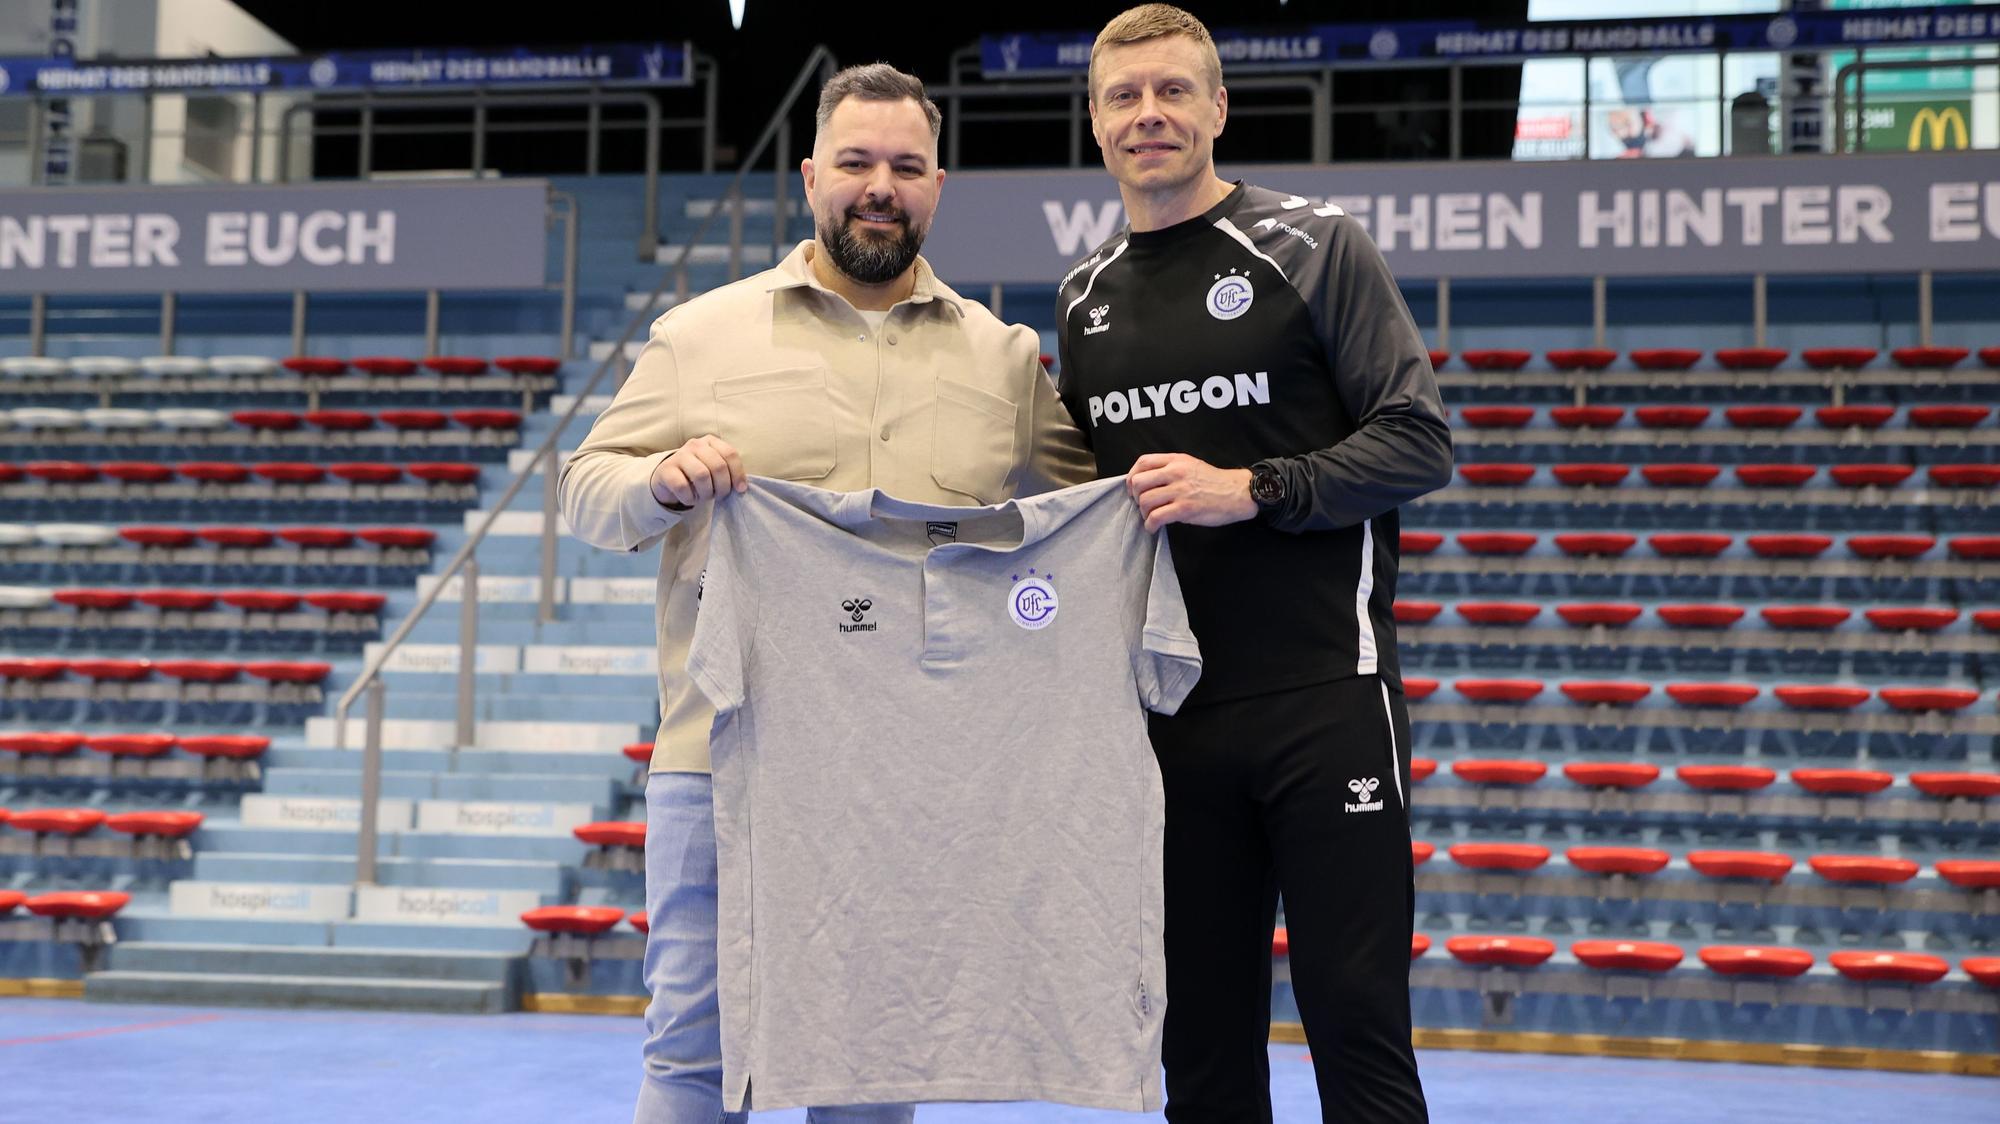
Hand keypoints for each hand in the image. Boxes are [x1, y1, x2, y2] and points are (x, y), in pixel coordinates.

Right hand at [650, 435, 745, 508]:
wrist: (668, 478)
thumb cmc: (698, 474)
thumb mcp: (714, 469)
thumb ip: (728, 472)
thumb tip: (741, 487)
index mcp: (710, 442)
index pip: (730, 454)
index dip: (738, 474)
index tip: (740, 489)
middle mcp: (695, 445)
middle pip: (718, 466)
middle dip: (723, 486)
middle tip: (719, 496)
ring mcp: (679, 456)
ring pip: (702, 475)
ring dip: (707, 493)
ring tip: (705, 497)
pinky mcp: (666, 470)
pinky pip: (682, 486)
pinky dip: (690, 498)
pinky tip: (690, 498)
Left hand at [1126, 453, 1256, 532]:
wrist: (1238, 493)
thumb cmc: (1215, 482)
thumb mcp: (1191, 465)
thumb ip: (1170, 469)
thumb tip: (1148, 483)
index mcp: (1176, 460)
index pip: (1143, 462)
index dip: (1132, 476)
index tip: (1134, 489)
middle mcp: (1175, 472)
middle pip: (1139, 482)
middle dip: (1135, 497)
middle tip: (1143, 505)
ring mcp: (1180, 490)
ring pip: (1145, 501)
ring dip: (1143, 512)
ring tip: (1151, 517)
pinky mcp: (1185, 508)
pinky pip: (1156, 517)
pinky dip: (1150, 525)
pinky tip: (1154, 528)